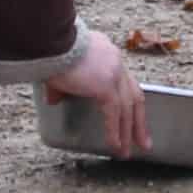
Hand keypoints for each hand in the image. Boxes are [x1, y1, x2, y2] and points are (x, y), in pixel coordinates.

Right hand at [41, 27, 148, 157]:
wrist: (50, 40)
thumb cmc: (49, 48)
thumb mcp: (57, 67)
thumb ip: (59, 85)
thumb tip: (53, 100)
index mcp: (107, 52)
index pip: (124, 78)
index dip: (128, 98)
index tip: (131, 114)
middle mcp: (115, 61)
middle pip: (134, 94)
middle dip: (138, 120)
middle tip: (142, 140)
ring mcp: (113, 74)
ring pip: (127, 108)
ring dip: (129, 132)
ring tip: (127, 152)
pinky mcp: (106, 86)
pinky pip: (114, 114)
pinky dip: (114, 132)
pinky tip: (115, 147)